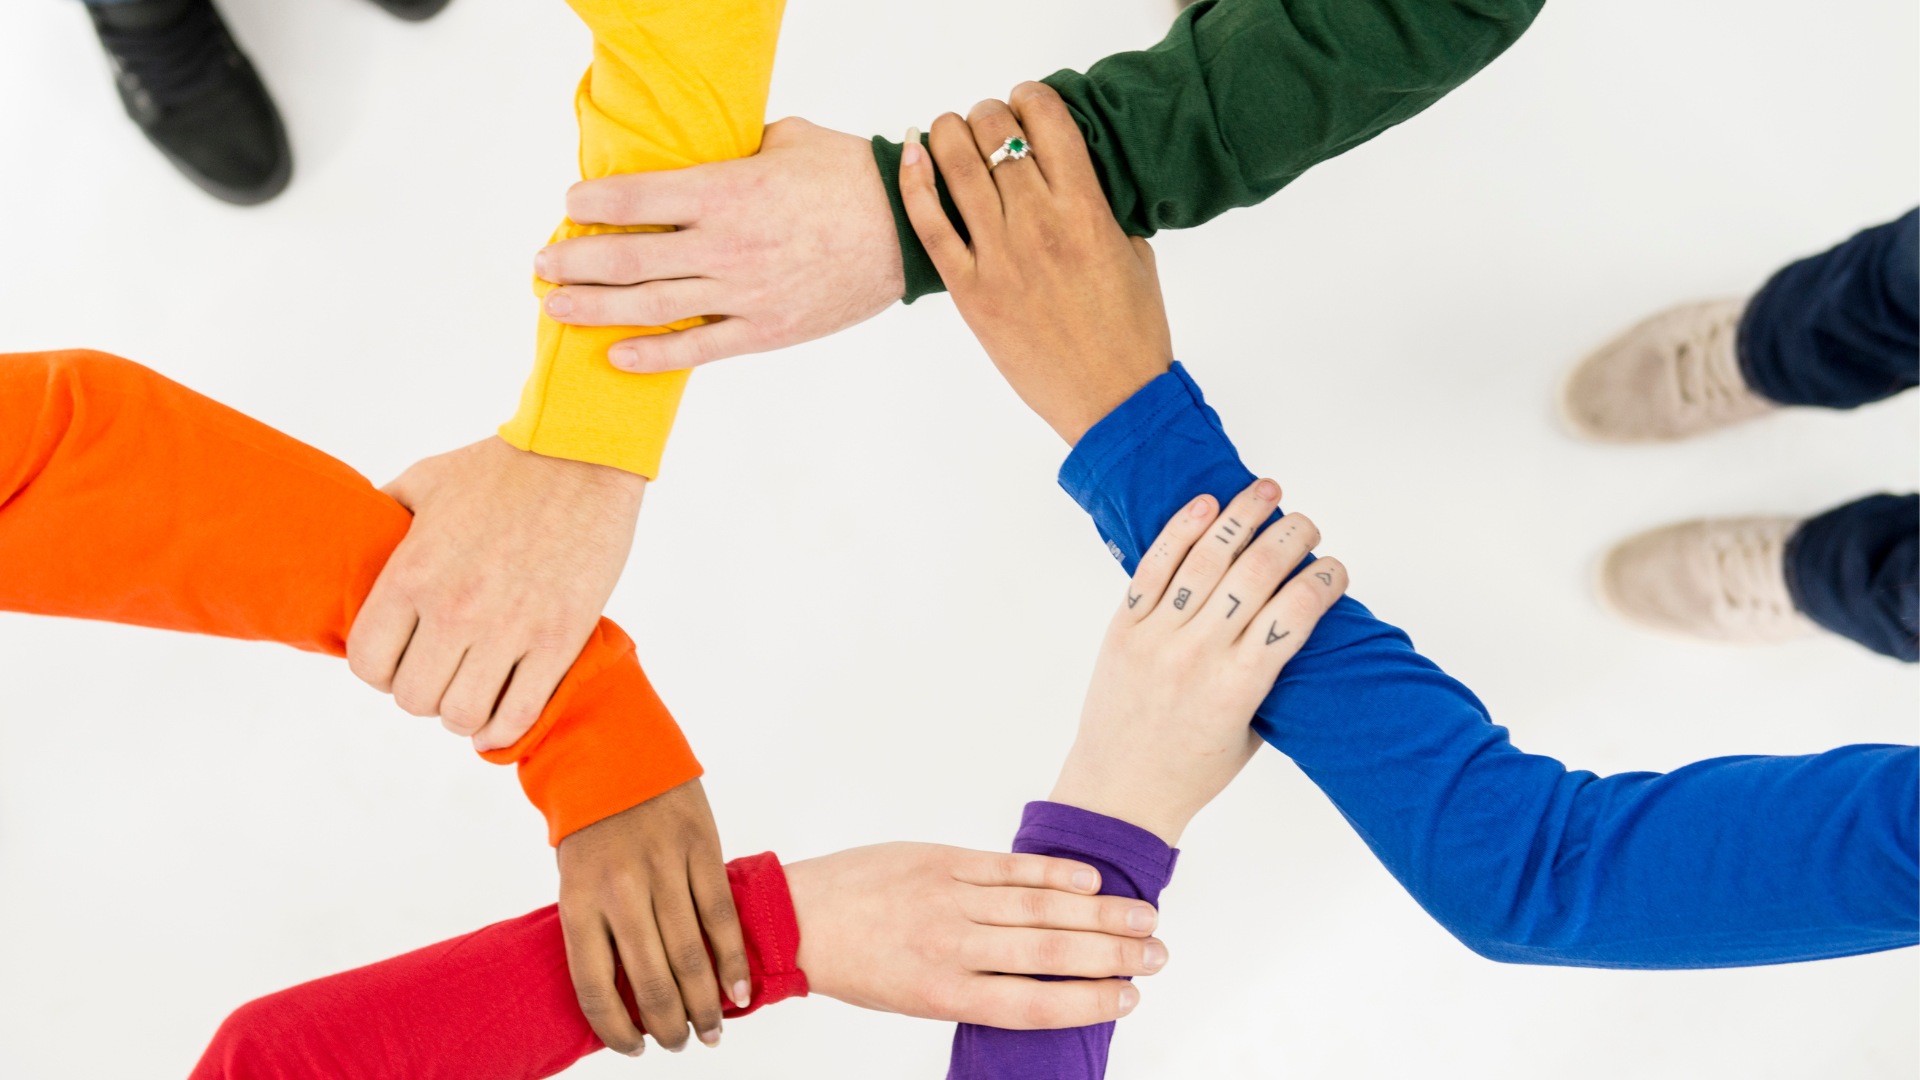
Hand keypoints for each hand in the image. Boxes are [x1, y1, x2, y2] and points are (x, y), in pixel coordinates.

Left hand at [347, 436, 643, 749]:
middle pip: (414, 699)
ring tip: (472, 693)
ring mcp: (510, 628)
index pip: (368, 664)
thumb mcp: (423, 481)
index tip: (399, 661)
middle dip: (422, 693)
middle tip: (442, 673)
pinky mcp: (560, 639)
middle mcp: (455, 608)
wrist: (582, 456)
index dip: (379, 672)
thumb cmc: (502, 466)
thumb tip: (359, 542)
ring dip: (463, 714)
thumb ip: (385, 515)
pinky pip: (520, 714)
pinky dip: (503, 730)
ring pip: (463, 715)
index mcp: (412, 573)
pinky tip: (498, 720)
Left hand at [534, 117, 902, 372]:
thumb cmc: (846, 175)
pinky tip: (616, 355)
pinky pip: (697, 350)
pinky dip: (652, 356)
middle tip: (541, 265)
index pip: (634, 198)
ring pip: (651, 307)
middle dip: (574, 262)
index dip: (591, 202)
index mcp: (726, 190)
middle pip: (628, 259)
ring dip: (594, 308)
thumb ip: (732, 151)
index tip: (571, 204)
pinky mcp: (766, 330)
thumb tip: (696, 152)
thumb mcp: (784, 139)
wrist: (907, 231)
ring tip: (557, 305)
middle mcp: (726, 245)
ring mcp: (744, 293)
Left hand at [557, 778, 748, 1054]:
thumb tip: (628, 989)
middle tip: (681, 1043)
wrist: (612, 746)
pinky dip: (732, 960)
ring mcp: (663, 868)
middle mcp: (620, 889)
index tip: (634, 1046)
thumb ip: (600, 926)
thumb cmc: (592, 821)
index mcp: (578, 900)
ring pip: (691, 955)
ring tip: (713, 1029)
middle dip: (670, 1024)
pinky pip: (720, 916)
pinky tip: (739, 989)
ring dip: (706, 1003)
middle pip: (650, 980)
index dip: (614, 1028)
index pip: (594, 986)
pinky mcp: (700, 849)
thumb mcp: (576, 876)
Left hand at [784, 842, 1162, 1027]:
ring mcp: (948, 899)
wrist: (797, 917)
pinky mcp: (942, 862)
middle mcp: (951, 947)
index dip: (1087, 1003)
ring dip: (1099, 914)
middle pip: (1048, 954)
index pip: (1032, 1005)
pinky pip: (1007, 868)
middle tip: (1158, 955)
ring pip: (1037, 908)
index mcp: (943, 993)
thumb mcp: (915, 995)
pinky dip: (1053, 873)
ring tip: (1144, 918)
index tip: (1129, 998)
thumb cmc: (856, 963)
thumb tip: (1040, 984)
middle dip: (1112, 956)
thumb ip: (974, 985)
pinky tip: (1091, 881)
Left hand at [900, 83, 1172, 444]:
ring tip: (950, 130)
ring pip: (956, 166)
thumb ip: (1100, 206)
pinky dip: (914, 182)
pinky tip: (913, 152)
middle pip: (995, 135)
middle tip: (987, 123)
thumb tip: (1067, 175)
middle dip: (988, 115)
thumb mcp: (1133, 252)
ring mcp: (999, 258)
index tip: (1025, 102)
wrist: (1112, 398)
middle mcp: (1039, 225)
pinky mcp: (969, 291)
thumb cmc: (1131, 330)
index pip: (1048, 122)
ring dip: (948, 133)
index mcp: (1087, 210)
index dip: (1030, 97)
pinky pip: (930, 224)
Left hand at [1052, 480, 1347, 844]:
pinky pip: (1154, 567)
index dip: (1325, 578)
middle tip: (1306, 524)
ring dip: (1243, 516)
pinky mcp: (1123, 627)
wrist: (1119, 791)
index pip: (1296, 610)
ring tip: (1266, 490)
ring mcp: (1157, 636)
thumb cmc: (1192, 769)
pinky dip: (1180, 530)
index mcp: (1240, 685)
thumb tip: (1296, 619)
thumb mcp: (1253, 729)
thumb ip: (1271, 674)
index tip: (1336, 568)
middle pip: (1257, 572)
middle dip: (1292, 536)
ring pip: (1207, 558)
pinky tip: (1205, 505)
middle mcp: (1199, 654)